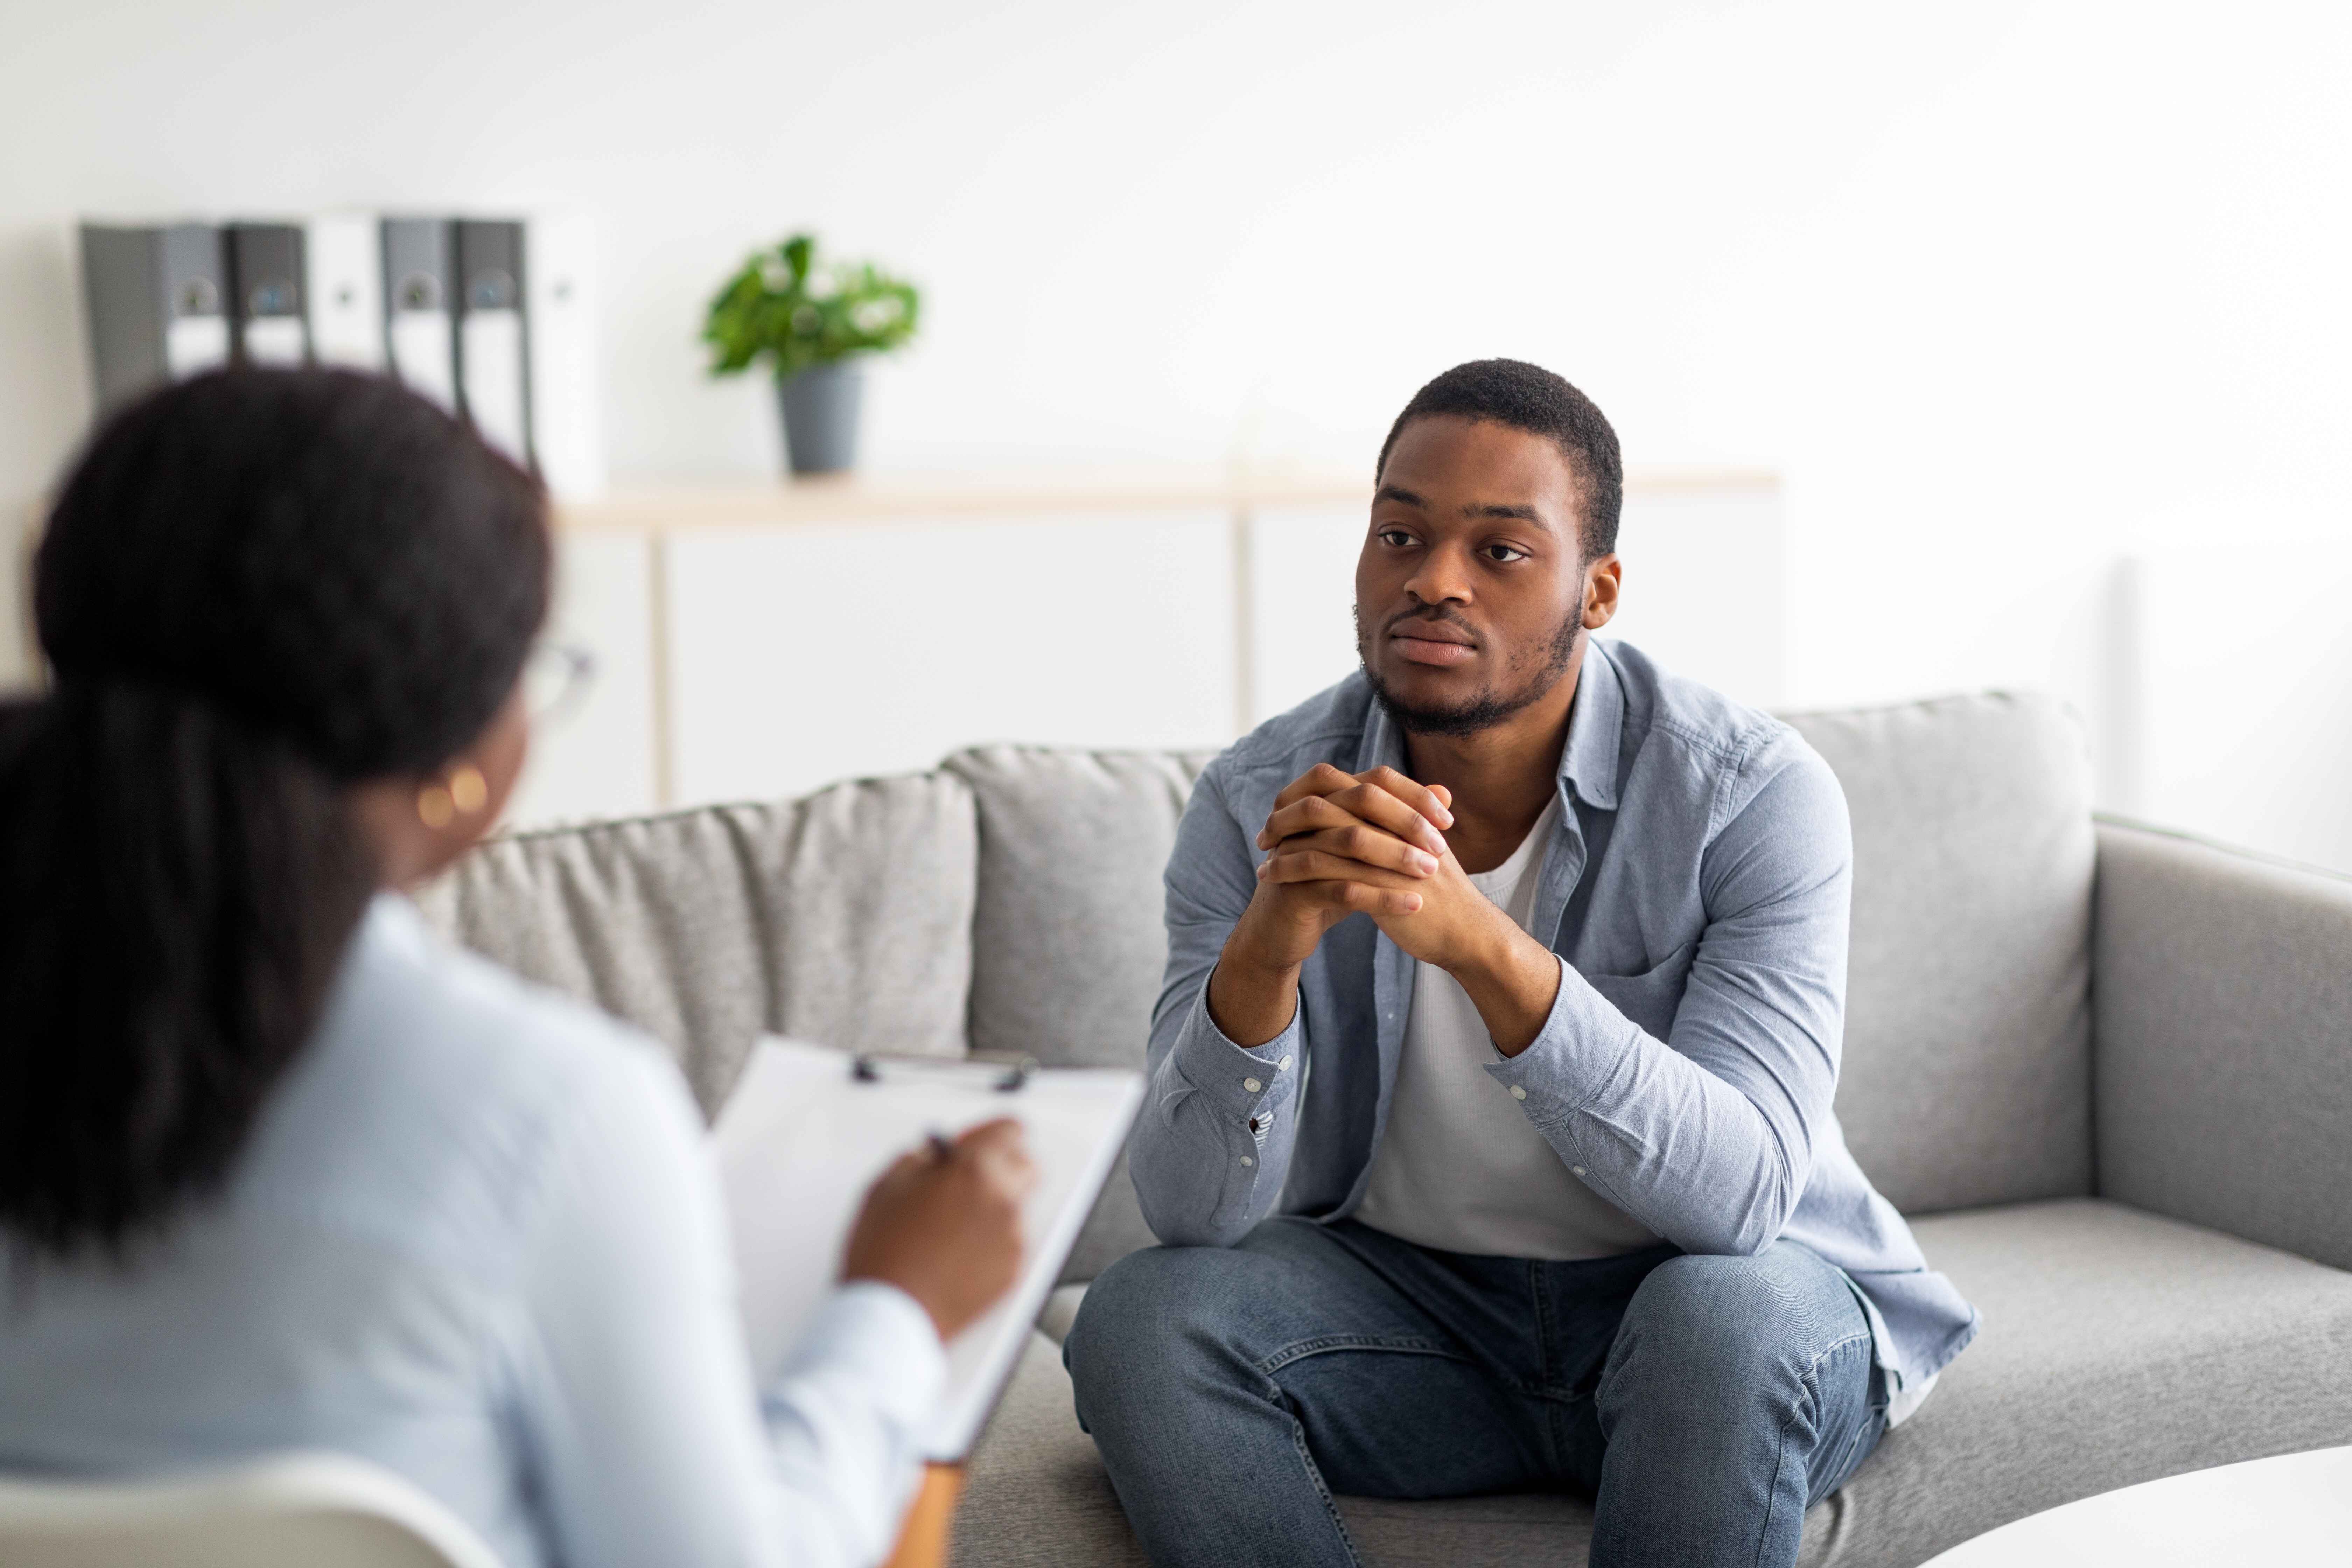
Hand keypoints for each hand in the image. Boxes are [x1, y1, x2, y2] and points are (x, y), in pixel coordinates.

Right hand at [841, 1118, 1036, 1341]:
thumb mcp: (886, 1185)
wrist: (891, 1315)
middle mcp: (1004, 1199)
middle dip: (999, 1166)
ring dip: (992, 1205)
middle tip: (964, 1181)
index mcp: (976, 1169)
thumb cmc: (883, 1253)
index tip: (972, 1142)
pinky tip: (955, 1253)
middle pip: (1025, 1165)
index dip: (988, 1133)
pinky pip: (1009, 1242)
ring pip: (1015, 1206)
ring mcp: (1012, 1237)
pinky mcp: (1013, 1271)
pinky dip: (990, 1241)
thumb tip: (938, 1154)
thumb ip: (920, 1157)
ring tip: (950, 1226)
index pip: (1010, 1129)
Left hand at [1243, 766, 1562, 1054]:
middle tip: (1264, 832)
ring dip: (1287, 849)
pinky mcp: (1381, 886)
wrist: (1467, 935)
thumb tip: (1369, 815)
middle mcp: (1396, 828)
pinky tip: (1273, 884)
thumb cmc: (1444, 897)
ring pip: (1324, 838)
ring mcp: (1389, 855)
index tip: (1286, 810)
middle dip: (1291, 816)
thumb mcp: (1423, 851)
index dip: (1316, 795)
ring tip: (1263, 864)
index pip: (1354, 787)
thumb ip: (1399, 829)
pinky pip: (1327, 872)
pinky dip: (1296, 874)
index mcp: (1406, 815)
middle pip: (1332, 804)